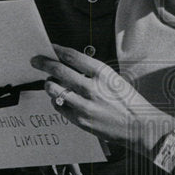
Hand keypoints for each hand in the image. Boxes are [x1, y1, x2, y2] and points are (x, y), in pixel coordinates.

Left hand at [31, 45, 172, 155]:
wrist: (139, 126)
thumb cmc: (128, 101)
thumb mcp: (114, 79)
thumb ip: (92, 71)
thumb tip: (69, 63)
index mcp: (102, 73)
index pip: (72, 56)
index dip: (57, 50)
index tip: (49, 48)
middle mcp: (92, 87)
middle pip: (58, 70)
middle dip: (43, 63)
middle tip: (35, 61)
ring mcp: (84, 105)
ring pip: (53, 89)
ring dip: (49, 84)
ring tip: (50, 83)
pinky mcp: (80, 120)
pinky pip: (58, 106)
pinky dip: (56, 101)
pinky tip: (61, 99)